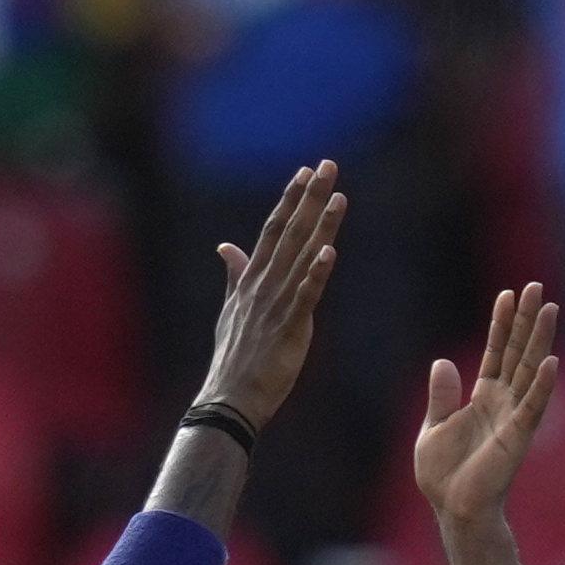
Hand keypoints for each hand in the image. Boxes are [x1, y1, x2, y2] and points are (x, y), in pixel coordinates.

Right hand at [185, 161, 348, 428]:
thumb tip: (226, 247)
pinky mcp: (289, 327)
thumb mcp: (231, 309)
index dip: (290, 199)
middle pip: (290, 232)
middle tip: (328, 166)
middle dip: (310, 198)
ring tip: (338, 197)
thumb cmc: (234, 358)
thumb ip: (234, 275)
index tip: (305, 172)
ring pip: (302, 256)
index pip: (273, 229)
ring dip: (321, 225)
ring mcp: (276, 304)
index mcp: (252, 280)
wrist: (229, 398)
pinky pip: (306, 294)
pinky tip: (330, 251)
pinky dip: (317, 272)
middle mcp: (264, 285)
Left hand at [413, 285, 562, 529]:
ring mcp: (513, 417)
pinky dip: (543, 386)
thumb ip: (441, 396)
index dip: (501, 324)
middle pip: (517, 352)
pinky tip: (552, 362)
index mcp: (482, 398)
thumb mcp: (433, 428)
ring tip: (550, 309)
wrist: (453, 509)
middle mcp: (502, 402)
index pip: (495, 352)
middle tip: (536, 287)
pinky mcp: (518, 437)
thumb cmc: (444, 475)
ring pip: (530, 371)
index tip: (507, 294)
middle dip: (526, 320)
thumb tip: (443, 363)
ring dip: (540, 341)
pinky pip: (532, 407)